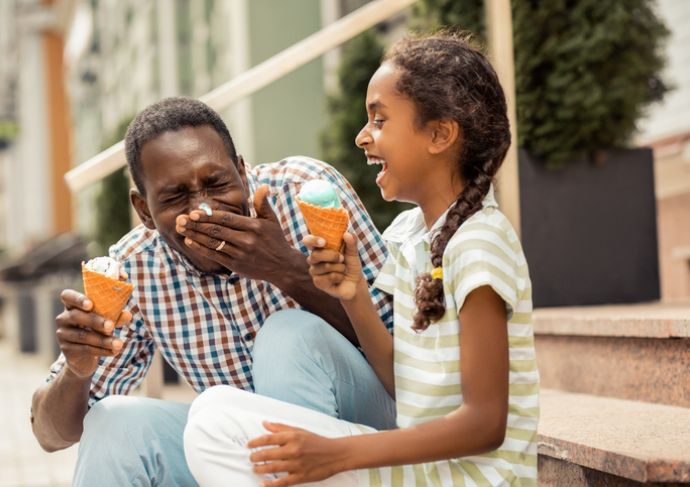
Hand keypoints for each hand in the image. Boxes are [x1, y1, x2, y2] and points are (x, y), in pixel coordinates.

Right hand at [55, 289, 130, 378]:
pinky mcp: (66, 349)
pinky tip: (114, 352)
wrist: (84, 356)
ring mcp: (62, 334)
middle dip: (95, 321)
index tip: (90, 304)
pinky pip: (85, 349)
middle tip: (111, 326)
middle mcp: (63, 318)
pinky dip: (102, 350)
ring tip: (119, 344)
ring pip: (83, 336)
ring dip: (103, 340)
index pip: (68, 296)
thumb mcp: (106, 320)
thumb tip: (128, 315)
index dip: (78, 299)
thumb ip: (115, 315)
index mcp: (72, 305)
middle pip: (76, 316)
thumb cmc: (96, 329)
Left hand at [175, 185, 297, 281]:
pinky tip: (190, 241)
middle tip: (180, 219)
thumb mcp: (272, 220)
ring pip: (213, 243)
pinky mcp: (236, 264)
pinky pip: (215, 255)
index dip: (209, 216)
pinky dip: (201, 249)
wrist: (282, 266)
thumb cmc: (275, 240)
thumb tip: (263, 186)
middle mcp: (246, 240)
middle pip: (216, 230)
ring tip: (181, 229)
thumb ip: (263, 203)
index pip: (227, 219)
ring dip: (194, 235)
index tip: (193, 212)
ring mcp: (240, 253)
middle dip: (196, 224)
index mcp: (253, 226)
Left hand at [247, 422, 349, 485]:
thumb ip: (281, 427)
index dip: (256, 442)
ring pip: (273, 467)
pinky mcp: (301, 476)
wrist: (335, 454)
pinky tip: (264, 484)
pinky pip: (283, 482)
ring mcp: (297, 464)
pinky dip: (271, 484)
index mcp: (293, 437)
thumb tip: (265, 423)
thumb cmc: (317, 442)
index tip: (249, 445)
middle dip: (256, 456)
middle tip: (251, 458)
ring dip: (260, 469)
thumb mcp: (299, 430)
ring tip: (254, 468)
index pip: (269, 438)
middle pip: (268, 453)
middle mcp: (294, 450)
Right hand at [304, 232, 362, 300]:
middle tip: (342, 258)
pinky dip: (338, 277)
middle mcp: (314, 258)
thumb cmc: (351, 264)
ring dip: (339, 267)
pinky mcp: (317, 282)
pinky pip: (328, 278)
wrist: (355, 282)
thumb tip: (347, 233)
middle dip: (332, 256)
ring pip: (325, 266)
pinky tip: (339, 278)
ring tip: (343, 269)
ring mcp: (314, 271)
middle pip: (315, 255)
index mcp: (319, 248)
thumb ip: (351, 242)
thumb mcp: (353, 252)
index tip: (324, 242)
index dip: (313, 240)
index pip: (308, 241)